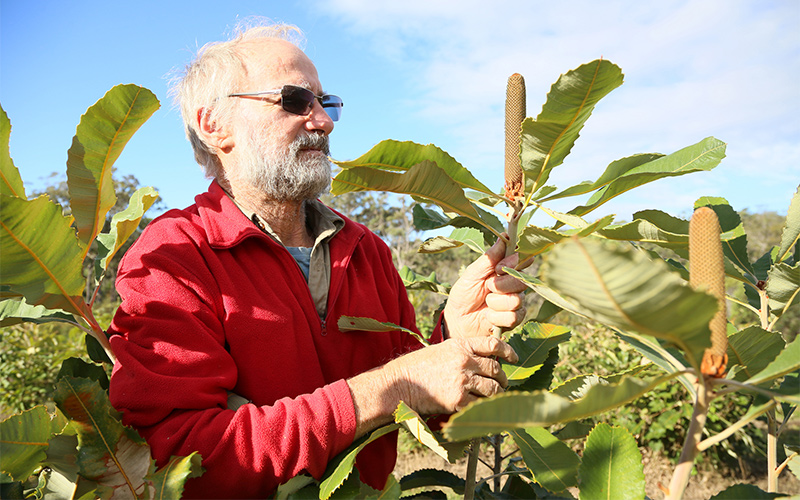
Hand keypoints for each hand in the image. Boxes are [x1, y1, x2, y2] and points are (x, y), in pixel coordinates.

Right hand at [387, 336, 518, 414]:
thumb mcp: (441, 351)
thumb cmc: (417, 367)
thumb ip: (463, 354)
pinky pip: (480, 405)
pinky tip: (482, 409)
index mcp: (460, 346)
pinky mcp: (458, 400)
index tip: (514, 358)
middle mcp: (464, 361)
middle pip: (496, 370)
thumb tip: (484, 362)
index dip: (508, 351)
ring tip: (494, 398)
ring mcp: (463, 381)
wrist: (399, 384)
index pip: (493, 344)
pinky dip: (483, 408)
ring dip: (496, 395)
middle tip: (503, 384)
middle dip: (503, 379)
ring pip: (493, 389)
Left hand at [443, 237, 527, 337]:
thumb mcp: (473, 273)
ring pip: (517, 300)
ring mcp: (516, 302)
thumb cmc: (464, 294)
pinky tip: (488, 316)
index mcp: (505, 270)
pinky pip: (513, 317)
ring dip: (495, 302)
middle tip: (488, 286)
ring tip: (486, 302)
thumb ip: (490, 257)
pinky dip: (496, 317)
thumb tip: (504, 236)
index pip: (520, 260)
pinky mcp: (514, 319)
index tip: (498, 267)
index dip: (513, 262)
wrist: (457, 320)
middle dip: (501, 284)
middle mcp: (514, 284)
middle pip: (521, 281)